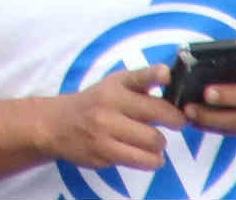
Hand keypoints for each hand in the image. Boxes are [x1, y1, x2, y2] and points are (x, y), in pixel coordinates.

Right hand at [46, 69, 172, 171]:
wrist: (57, 125)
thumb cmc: (94, 103)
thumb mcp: (112, 85)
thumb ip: (140, 84)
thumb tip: (172, 84)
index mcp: (115, 85)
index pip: (138, 77)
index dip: (154, 75)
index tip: (166, 75)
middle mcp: (110, 104)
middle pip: (156, 113)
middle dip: (175, 120)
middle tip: (177, 122)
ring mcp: (106, 129)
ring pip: (153, 140)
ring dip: (160, 144)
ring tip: (155, 142)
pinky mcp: (105, 152)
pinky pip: (142, 161)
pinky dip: (153, 161)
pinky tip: (149, 156)